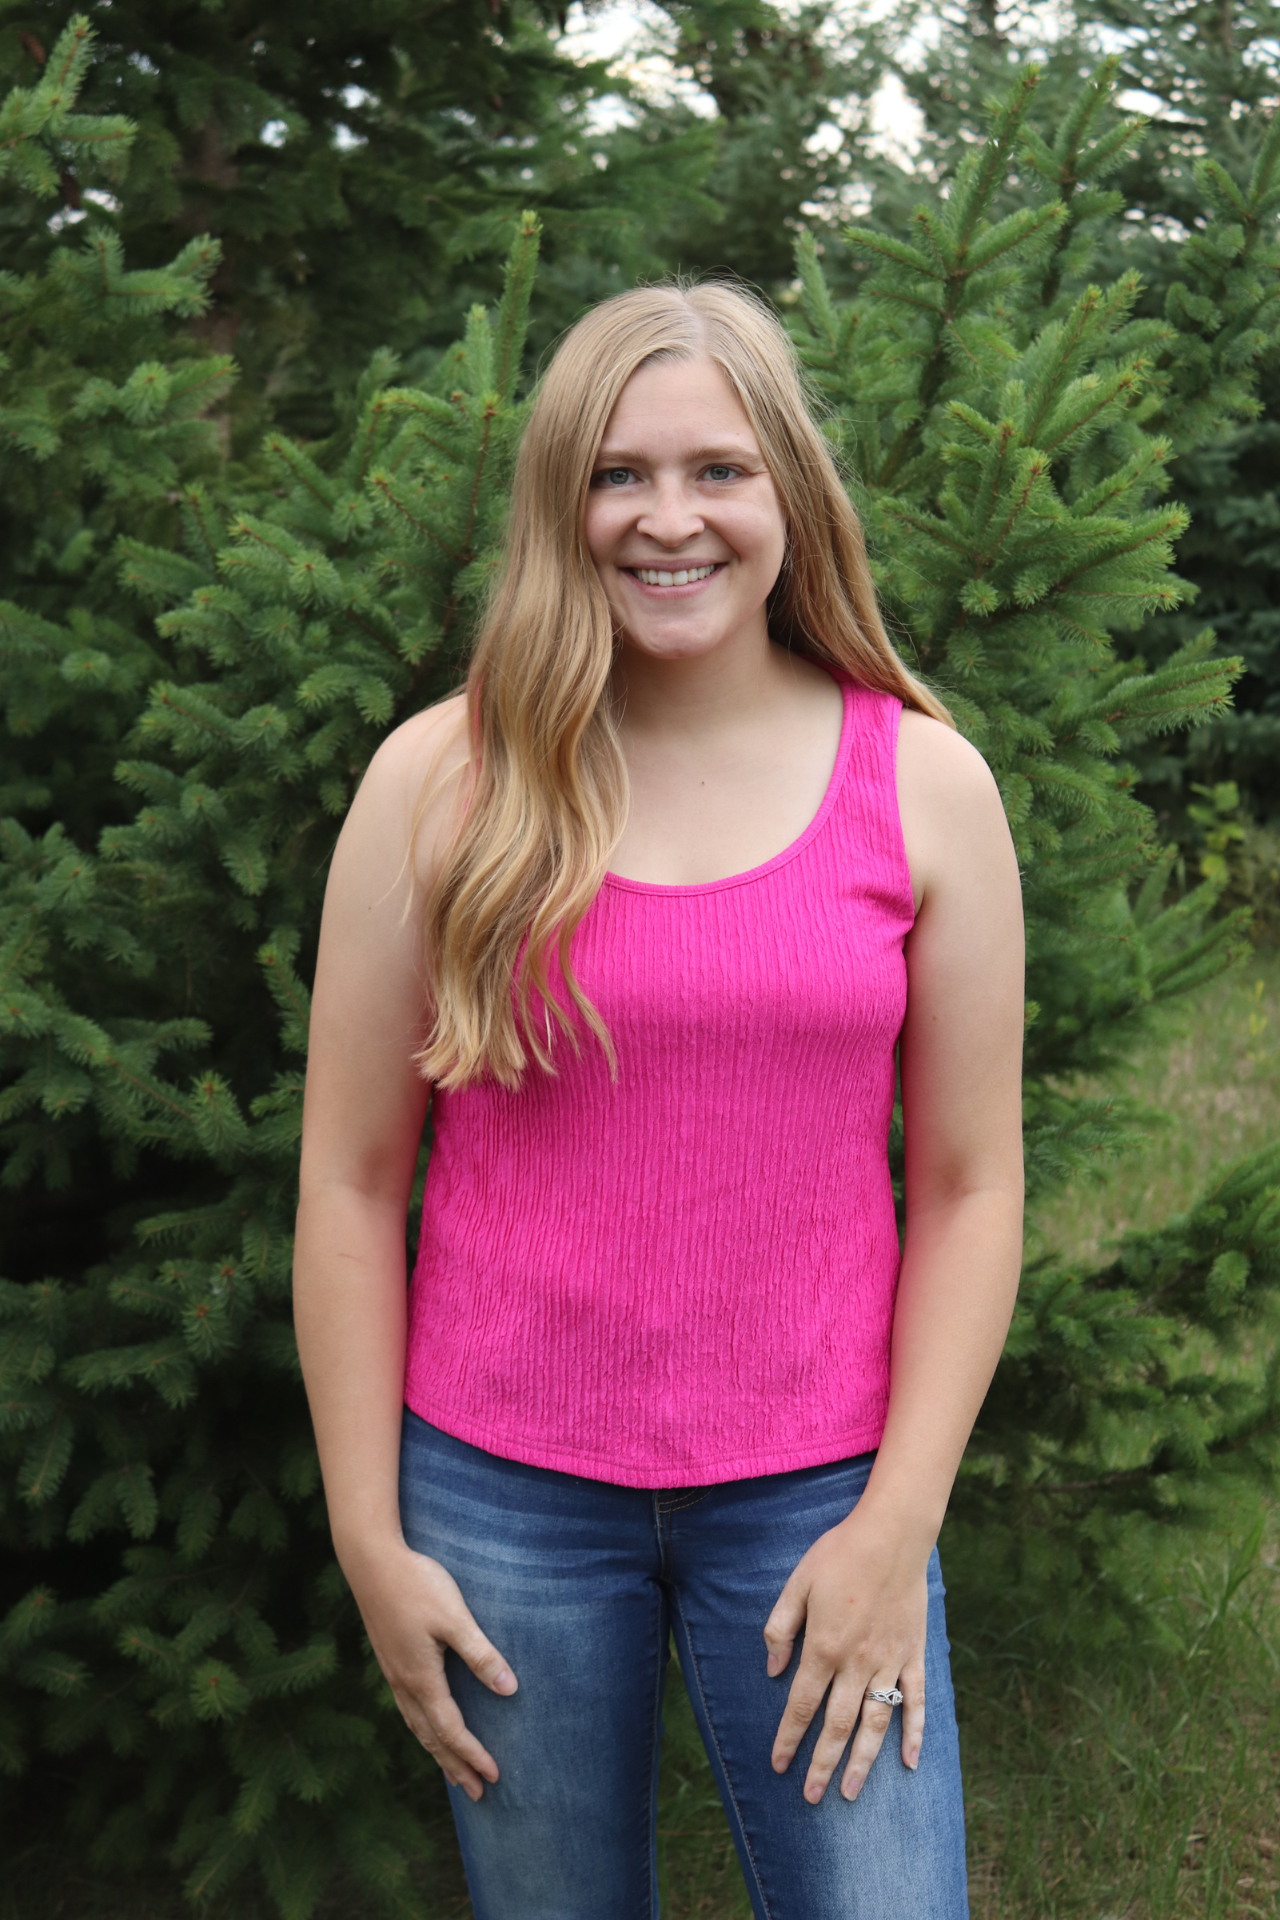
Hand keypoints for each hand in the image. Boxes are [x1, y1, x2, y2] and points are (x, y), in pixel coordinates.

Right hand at [345, 1537, 517, 1800]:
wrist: (370, 1562)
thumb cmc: (416, 1585)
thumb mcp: (455, 1617)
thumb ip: (481, 1654)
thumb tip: (510, 1691)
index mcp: (422, 1679)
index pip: (451, 1730)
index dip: (473, 1755)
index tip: (494, 1776)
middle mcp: (404, 1684)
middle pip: (432, 1738)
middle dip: (455, 1766)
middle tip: (477, 1793)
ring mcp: (393, 1673)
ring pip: (417, 1726)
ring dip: (437, 1752)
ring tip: (453, 1772)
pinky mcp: (389, 1660)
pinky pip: (408, 1709)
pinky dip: (423, 1729)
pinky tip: (427, 1725)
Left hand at [763, 1502, 927, 1803]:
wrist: (891, 1534)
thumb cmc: (839, 1554)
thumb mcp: (796, 1583)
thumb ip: (780, 1627)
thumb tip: (772, 1669)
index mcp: (823, 1646)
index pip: (802, 1705)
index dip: (788, 1738)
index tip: (778, 1765)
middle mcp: (856, 1663)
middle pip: (836, 1726)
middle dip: (821, 1765)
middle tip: (812, 1797)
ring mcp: (889, 1662)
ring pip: (875, 1724)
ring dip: (861, 1762)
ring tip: (850, 1793)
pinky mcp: (914, 1655)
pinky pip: (916, 1702)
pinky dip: (914, 1734)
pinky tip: (909, 1762)